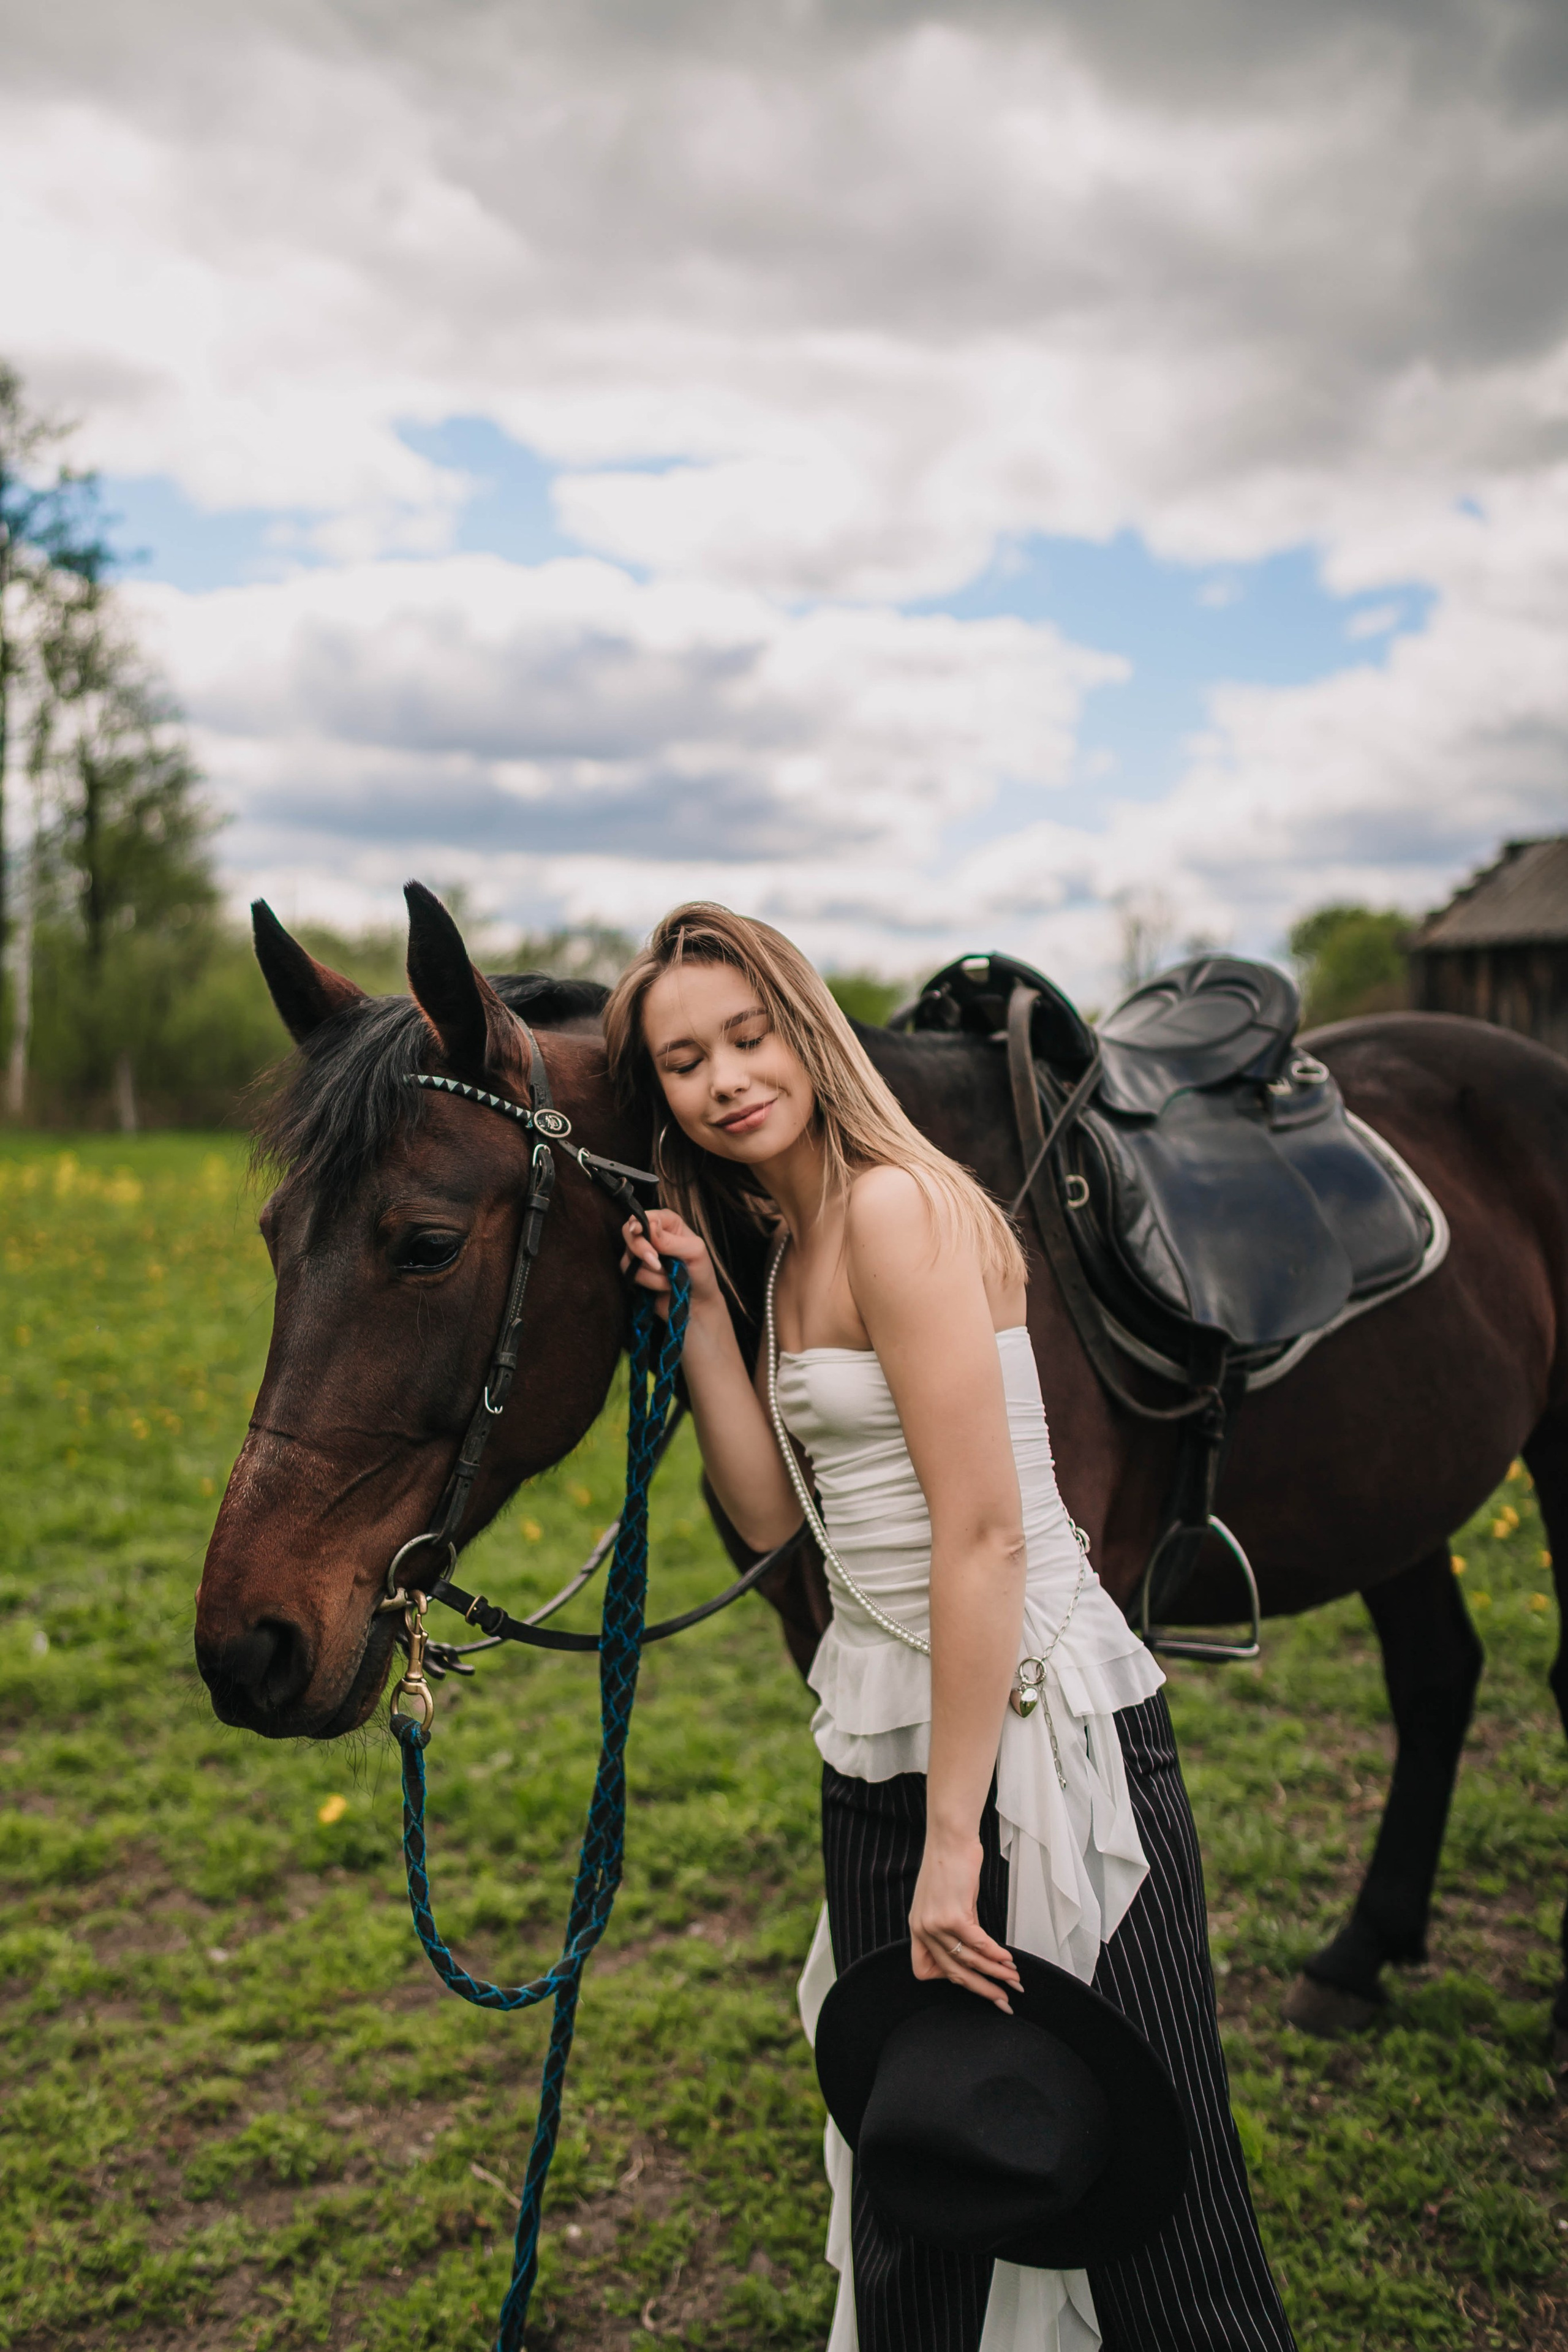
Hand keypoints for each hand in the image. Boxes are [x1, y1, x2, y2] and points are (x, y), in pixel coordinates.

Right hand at [620, 1207, 722, 1320]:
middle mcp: (652, 1235)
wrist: (697, 1303)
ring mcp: (642, 1254)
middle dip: (641, 1248)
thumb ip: (671, 1240)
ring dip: (652, 1272)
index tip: (638, 1231)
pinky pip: (631, 1274)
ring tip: (670, 1278)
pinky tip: (664, 1286)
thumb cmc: (701, 1272)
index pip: (646, 1216)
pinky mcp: (636, 1272)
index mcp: (668, 1223)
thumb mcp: (695, 1252)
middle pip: (629, 1232)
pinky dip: (649, 1282)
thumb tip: (650, 1227)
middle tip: (656, 1262)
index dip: (638, 1222)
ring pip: (630, 1256)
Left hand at [909, 1833, 1022, 2011]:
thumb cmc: (950, 1866)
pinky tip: (1009, 1960)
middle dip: (982, 1990)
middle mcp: (923, 1930)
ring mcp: (936, 1924)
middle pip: (953, 1974)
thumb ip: (955, 1928)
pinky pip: (978, 1944)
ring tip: (1014, 1981)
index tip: (971, 1981)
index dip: (948, 1979)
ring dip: (996, 1974)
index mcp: (917, 1929)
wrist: (949, 1838)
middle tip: (1003, 2001)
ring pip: (969, 1961)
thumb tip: (976, 1950)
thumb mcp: (945, 1902)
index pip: (924, 1970)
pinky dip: (996, 1955)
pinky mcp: (953, 1915)